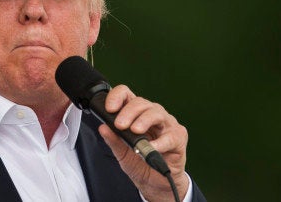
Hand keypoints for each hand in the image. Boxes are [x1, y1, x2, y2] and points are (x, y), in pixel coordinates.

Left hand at [98, 85, 188, 201]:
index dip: (117, 97)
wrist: (155, 184)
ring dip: (144, 120)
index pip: (127, 95)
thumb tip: (102, 127)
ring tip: (135, 130)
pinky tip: (152, 147)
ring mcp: (167, 125)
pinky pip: (170, 136)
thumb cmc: (140, 163)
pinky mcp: (178, 138)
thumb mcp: (122, 153)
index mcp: (136, 114)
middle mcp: (152, 115)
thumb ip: (113, 140)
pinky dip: (160, 142)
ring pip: (156, 113)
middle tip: (120, 125)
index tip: (109, 108)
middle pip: (141, 102)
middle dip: (128, 112)